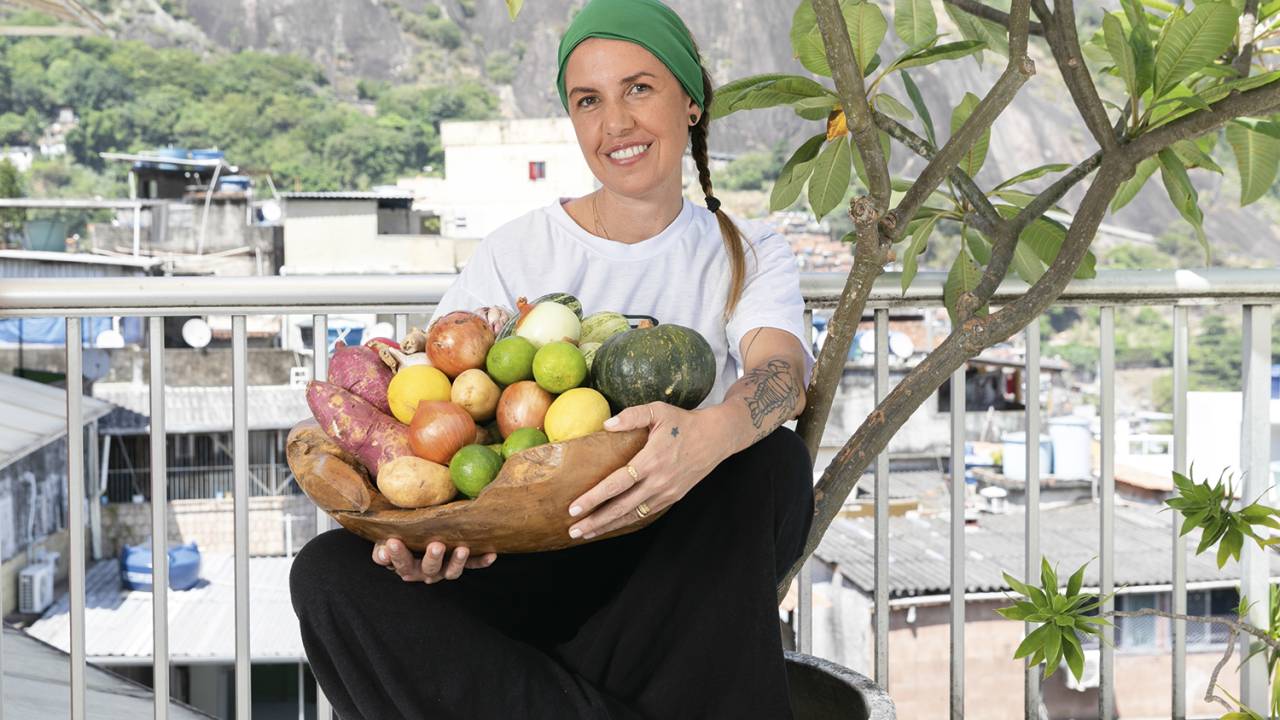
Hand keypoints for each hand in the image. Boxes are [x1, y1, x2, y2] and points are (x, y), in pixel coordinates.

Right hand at [372, 537, 496, 582]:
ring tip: (462, 549)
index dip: (397, 555)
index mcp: (407, 567)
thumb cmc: (401, 537)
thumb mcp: (387, 541)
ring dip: (458, 561)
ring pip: (452, 571)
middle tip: (436, 545)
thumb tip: (381, 555)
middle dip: (433, 558)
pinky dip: (482, 561)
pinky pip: (473, 564)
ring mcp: (445, 569)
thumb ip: (383, 548)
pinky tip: (491, 554)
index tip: (392, 542)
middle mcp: (427, 572)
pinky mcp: (462, 563)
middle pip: (430, 569)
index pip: (401, 563)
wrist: (418, 536)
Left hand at [566, 402, 729, 540]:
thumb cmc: (684, 422)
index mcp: (651, 460)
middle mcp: (658, 481)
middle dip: (595, 521)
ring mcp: (666, 493)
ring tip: (586, 533)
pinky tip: (612, 524)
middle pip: (621, 507)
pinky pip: (645, 513)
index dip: (594, 497)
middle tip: (573, 530)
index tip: (574, 507)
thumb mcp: (658, 411)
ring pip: (632, 515)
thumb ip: (632, 416)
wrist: (716, 437)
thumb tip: (606, 424)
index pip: (616, 484)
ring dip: (608, 526)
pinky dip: (626, 521)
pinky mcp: (673, 497)